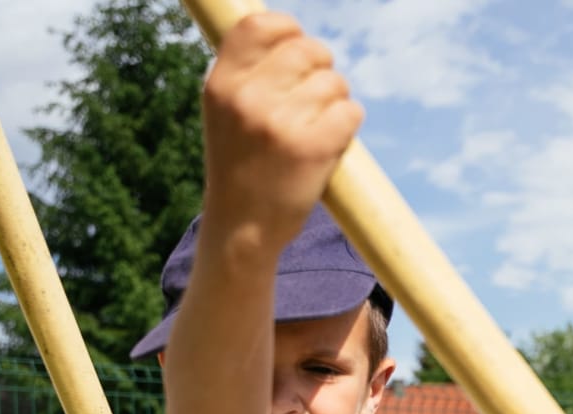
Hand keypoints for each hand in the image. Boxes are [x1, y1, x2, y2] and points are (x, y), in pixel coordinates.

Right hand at [200, 12, 362, 252]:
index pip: (260, 25)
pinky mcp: (312, 148)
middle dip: (322, 68)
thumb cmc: (240, 167)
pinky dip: (350, 123)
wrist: (242, 229)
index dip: (288, 29)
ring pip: (334, 82)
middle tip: (317, 96)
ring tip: (319, 126)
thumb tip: (288, 35)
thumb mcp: (225, 114)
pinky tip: (333, 141)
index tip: (297, 46)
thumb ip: (247, 74)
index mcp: (221, 85)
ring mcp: (279, 124)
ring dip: (337, 100)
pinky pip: (351, 112)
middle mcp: (247, 99)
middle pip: (308, 50)